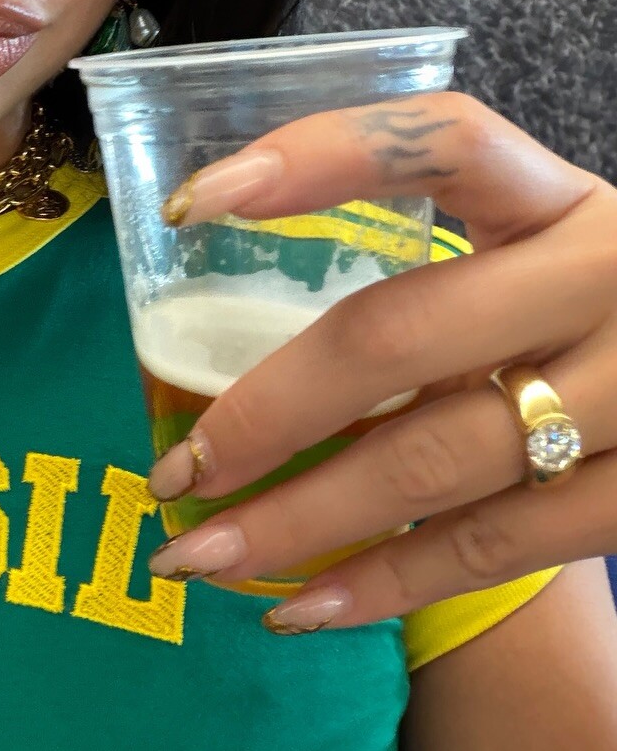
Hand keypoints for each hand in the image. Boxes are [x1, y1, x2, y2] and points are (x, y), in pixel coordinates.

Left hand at [142, 93, 616, 632]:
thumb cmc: (581, 317)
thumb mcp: (528, 257)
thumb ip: (428, 265)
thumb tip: (224, 323)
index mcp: (559, 199)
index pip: (444, 141)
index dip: (319, 156)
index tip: (193, 204)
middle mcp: (604, 277)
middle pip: (397, 338)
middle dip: (266, 415)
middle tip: (176, 471)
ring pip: (433, 460)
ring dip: (301, 520)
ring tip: (199, 556)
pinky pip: (495, 547)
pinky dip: (387, 584)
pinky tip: (298, 609)